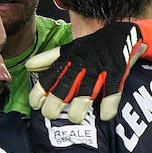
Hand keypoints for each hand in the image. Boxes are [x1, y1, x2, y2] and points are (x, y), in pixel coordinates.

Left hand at [26, 22, 147, 121]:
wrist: (122, 34)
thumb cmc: (92, 46)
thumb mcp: (69, 49)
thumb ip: (49, 59)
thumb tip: (29, 67)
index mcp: (69, 60)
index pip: (50, 77)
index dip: (39, 92)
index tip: (35, 104)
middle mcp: (82, 64)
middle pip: (64, 86)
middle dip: (54, 103)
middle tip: (50, 115)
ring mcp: (99, 69)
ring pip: (86, 91)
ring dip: (78, 107)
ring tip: (74, 118)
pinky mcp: (117, 73)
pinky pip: (112, 92)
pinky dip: (108, 106)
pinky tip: (104, 115)